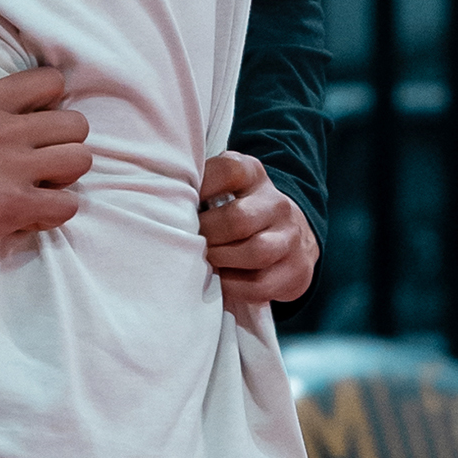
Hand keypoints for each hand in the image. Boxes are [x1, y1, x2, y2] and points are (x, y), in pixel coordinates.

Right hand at [0, 67, 92, 267]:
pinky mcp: (14, 206)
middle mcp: (5, 131)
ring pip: (80, 161)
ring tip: (42, 191)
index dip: (51, 102)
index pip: (49, 81)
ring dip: (66, 179)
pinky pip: (67, 206)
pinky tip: (30, 219)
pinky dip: (55, 215)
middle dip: (66, 145)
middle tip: (42, 164)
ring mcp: (13, 168)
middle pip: (77, 125)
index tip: (34, 122)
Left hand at [199, 151, 318, 315]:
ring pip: (257, 252)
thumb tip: (161, 202)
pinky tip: (223, 281)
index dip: (202, 188)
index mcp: (254, 175)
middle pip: (239, 219)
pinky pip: (261, 284)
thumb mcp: (224, 187)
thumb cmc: (240, 211)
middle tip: (191, 242)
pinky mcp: (297, 270)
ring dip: (222, 261)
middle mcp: (277, 203)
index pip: (229, 171)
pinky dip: (235, 287)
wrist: (290, 235)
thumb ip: (199, 187)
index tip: (184, 204)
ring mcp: (291, 237)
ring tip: (207, 261)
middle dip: (208, 235)